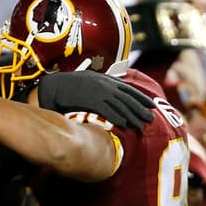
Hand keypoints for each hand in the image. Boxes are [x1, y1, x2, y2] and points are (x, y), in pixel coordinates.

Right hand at [36, 70, 156, 131]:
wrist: (54, 86)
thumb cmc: (70, 87)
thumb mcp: (90, 83)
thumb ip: (102, 88)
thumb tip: (111, 97)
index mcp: (106, 79)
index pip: (129, 89)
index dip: (141, 98)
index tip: (151, 105)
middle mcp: (105, 85)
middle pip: (128, 98)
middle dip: (140, 109)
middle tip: (151, 119)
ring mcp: (98, 92)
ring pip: (120, 105)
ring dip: (132, 116)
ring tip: (140, 125)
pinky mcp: (90, 100)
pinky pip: (107, 110)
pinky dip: (116, 116)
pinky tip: (124, 124)